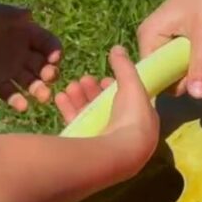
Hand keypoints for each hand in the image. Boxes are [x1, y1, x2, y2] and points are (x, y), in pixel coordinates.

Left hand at [0, 3, 61, 111]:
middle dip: (50, 72)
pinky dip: (17, 100)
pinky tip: (22, 106)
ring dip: (38, 89)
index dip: (54, 50)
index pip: (48, 43)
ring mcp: (7, 67)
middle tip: (48, 77)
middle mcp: (18, 50)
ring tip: (42, 97)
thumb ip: (10, 15)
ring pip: (30, 81)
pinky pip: (9, 93)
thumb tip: (31, 13)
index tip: (54, 58)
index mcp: (22, 31)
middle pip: (42, 64)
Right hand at [57, 46, 158, 173]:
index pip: (128, 101)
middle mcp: (124, 133)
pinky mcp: (87, 149)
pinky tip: (60, 98)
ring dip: (79, 98)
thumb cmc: (132, 117)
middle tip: (83, 80)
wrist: (117, 153)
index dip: (116, 88)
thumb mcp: (132, 85)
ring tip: (70, 86)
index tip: (104, 78)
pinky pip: (77, 126)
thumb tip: (118, 48)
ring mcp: (106, 143)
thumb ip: (125, 67)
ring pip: (90, 116)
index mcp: (142, 121)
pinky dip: (69, 110)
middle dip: (93, 91)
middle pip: (106, 108)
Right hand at [137, 0, 201, 97]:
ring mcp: (170, 40)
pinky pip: (194, 60)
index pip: (154, 75)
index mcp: (148, 37)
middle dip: (195, 73)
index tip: (198, 76)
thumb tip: (196, 97)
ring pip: (186, 69)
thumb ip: (199, 66)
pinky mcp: (186, 39)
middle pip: (171, 75)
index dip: (175, 82)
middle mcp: (154, 40)